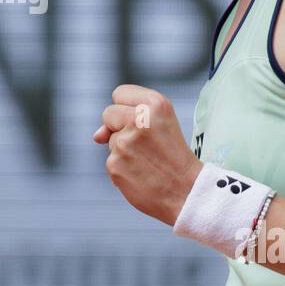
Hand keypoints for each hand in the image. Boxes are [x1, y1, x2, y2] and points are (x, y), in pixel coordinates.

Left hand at [94, 84, 205, 226]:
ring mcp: (125, 142)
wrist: (188, 192)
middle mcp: (139, 119)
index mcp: (156, 104)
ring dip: (123, 149)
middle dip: (119, 126)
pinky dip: (122, 168)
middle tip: (145, 143)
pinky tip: (141, 174)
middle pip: (108, 113)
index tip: (142, 121)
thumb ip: (127, 116)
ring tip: (148, 161)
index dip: (127, 108)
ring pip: (110, 139)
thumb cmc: (174, 156)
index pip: (120, 93)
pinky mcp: (115, 163)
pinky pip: (110, 160)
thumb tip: (97, 136)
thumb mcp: (162, 123)